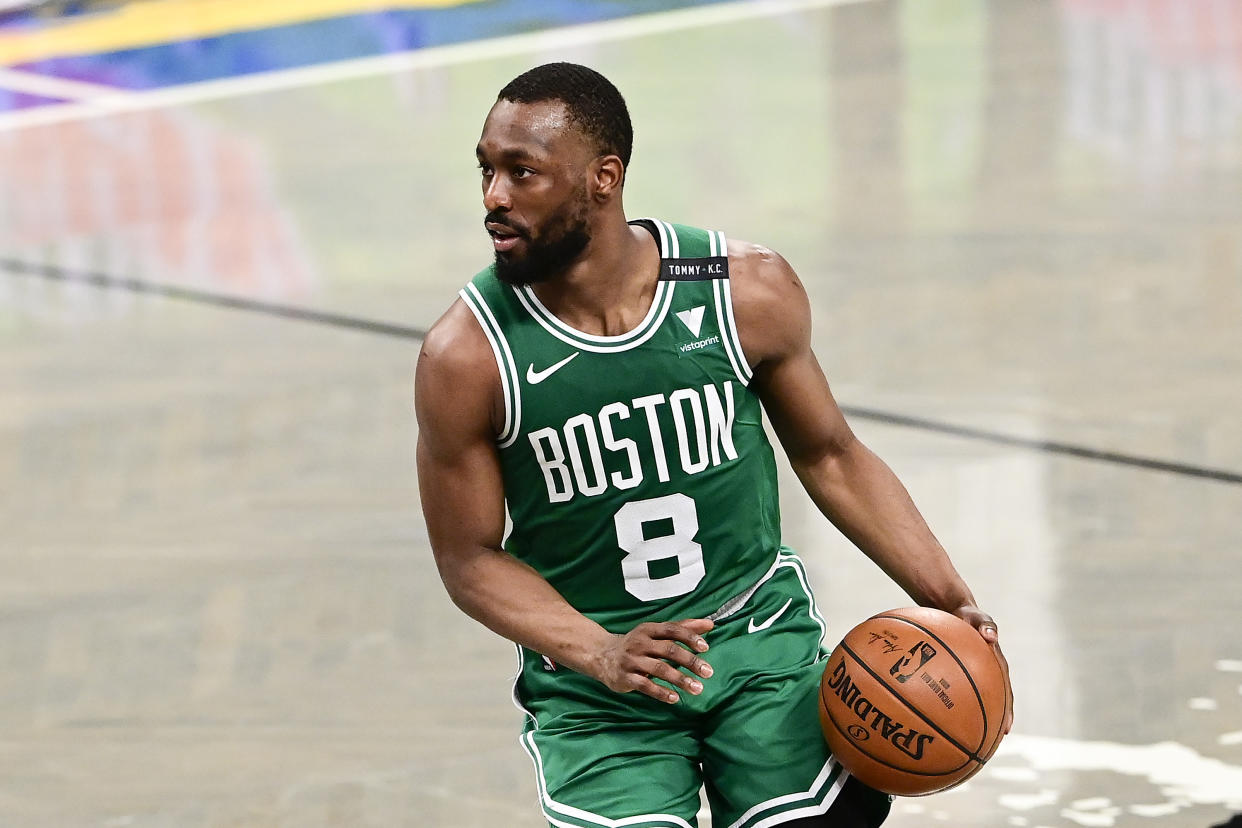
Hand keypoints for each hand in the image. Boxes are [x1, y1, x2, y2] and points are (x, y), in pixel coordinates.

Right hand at [593, 618, 714, 703]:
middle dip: (690, 661)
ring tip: (697, 688)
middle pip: (668, 650)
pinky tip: (674, 697)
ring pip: (659, 669)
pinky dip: (661, 692)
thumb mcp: (656, 632)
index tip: (705, 647)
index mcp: (649, 630)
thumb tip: (709, 624)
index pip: (672, 630)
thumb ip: (683, 628)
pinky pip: (645, 685)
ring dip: (680, 679)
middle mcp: (640, 643)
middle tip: (707, 672)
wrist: (602, 656)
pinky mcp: (625, 677)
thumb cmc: (636, 644)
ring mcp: (632, 660)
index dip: (689, 637)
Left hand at [953, 605, 1014, 734]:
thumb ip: (984, 624)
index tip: (1006, 729)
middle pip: (994, 700)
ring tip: (969, 737)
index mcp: (995, 664)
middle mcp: (987, 672)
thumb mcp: (976, 616)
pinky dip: (951, 701)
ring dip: (975, 716)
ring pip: (976, 698)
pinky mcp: (958, 670)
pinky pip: (956, 688)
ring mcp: (973, 673)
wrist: (955, 609)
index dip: (1007, 710)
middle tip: (992, 741)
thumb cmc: (968, 614)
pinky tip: (938, 713)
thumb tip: (991, 636)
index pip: (1005, 691)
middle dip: (994, 721)